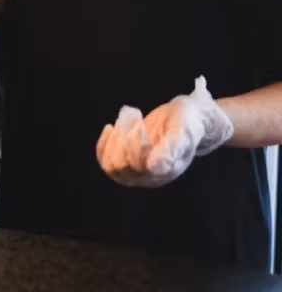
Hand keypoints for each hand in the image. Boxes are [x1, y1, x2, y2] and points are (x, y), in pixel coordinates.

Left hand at [96, 77, 233, 187]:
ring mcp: (138, 171)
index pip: (138, 166)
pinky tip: (110, 127)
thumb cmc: (187, 123)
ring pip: (111, 166)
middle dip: (122, 138)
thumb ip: (173, 146)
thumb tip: (154, 166)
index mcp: (167, 169)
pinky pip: (106, 162)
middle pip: (120, 166)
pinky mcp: (128, 162)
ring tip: (127, 118)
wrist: (187, 118)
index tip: (140, 122)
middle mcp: (152, 176)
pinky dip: (104, 145)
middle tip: (136, 116)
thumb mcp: (184, 130)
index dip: (133, 145)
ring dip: (113, 140)